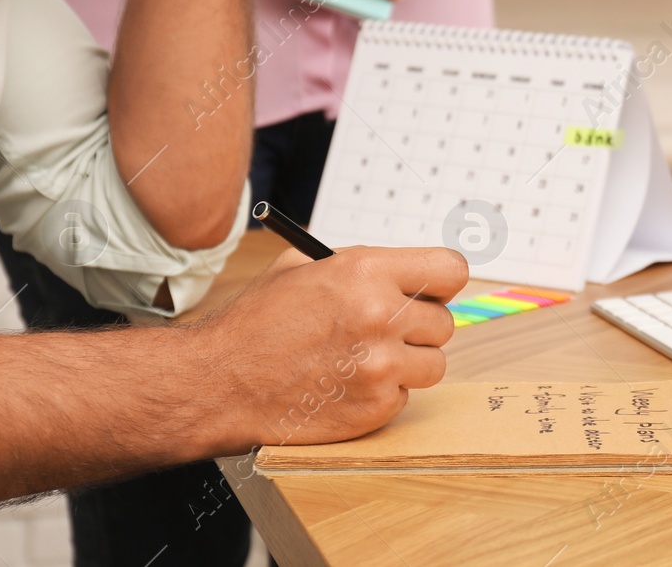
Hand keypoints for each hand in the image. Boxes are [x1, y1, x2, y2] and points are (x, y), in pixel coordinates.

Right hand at [194, 246, 468, 447]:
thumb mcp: (301, 266)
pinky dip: (384, 393)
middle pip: (445, 322)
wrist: (220, 382)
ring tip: (369, 359)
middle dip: (419, 327)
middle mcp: (379, 317)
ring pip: (434, 363)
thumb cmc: (257, 324)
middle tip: (387, 331)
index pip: (451, 270)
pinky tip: (348, 384)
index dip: (442, 282)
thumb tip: (404, 270)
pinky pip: (405, 396)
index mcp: (366, 272)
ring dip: (409, 363)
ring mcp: (380, 366)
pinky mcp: (374, 407)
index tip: (432, 291)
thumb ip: (359, 265)